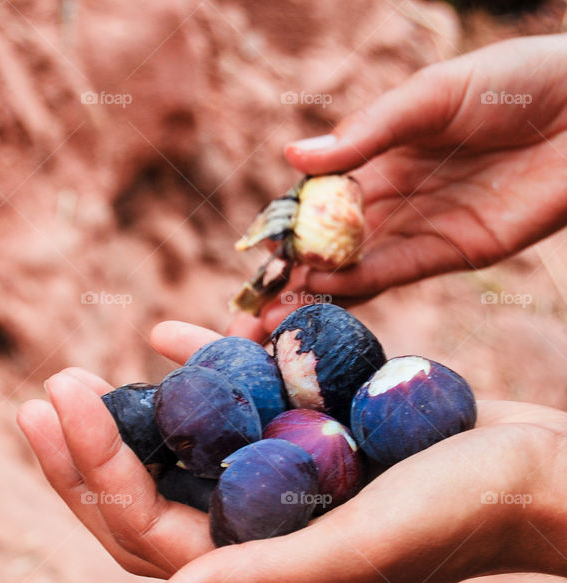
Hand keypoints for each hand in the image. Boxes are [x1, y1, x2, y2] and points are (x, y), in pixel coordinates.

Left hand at [18, 321, 566, 582]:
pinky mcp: (304, 436)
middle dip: (84, 450)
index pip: (141, 525)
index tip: (57, 397)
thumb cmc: (461, 512)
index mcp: (254, 566)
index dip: (90, 466)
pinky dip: (199, 369)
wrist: (541, 471)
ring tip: (78, 374)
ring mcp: (275, 481)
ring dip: (128, 413)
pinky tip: (164, 333)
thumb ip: (258, 579)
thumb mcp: (357, 548)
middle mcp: (253, 528)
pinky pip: (234, 402)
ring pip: (177, 451)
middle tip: (41, 394)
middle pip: (142, 495)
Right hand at [233, 34, 566, 339]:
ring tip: (273, 317)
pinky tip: (323, 295)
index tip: (253, 251)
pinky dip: (359, 286)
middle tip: (251, 303)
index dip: (285, 226)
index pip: (317, 198)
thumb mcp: (431, 96)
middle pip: (329, 242)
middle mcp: (392, 196)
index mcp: (377, 155)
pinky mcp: (453, 251)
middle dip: (290, 273)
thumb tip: (292, 156)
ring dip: (316, 293)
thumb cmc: (514, 82)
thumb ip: (367, 133)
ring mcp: (420, 226)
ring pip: (355, 266)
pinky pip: (397, 272)